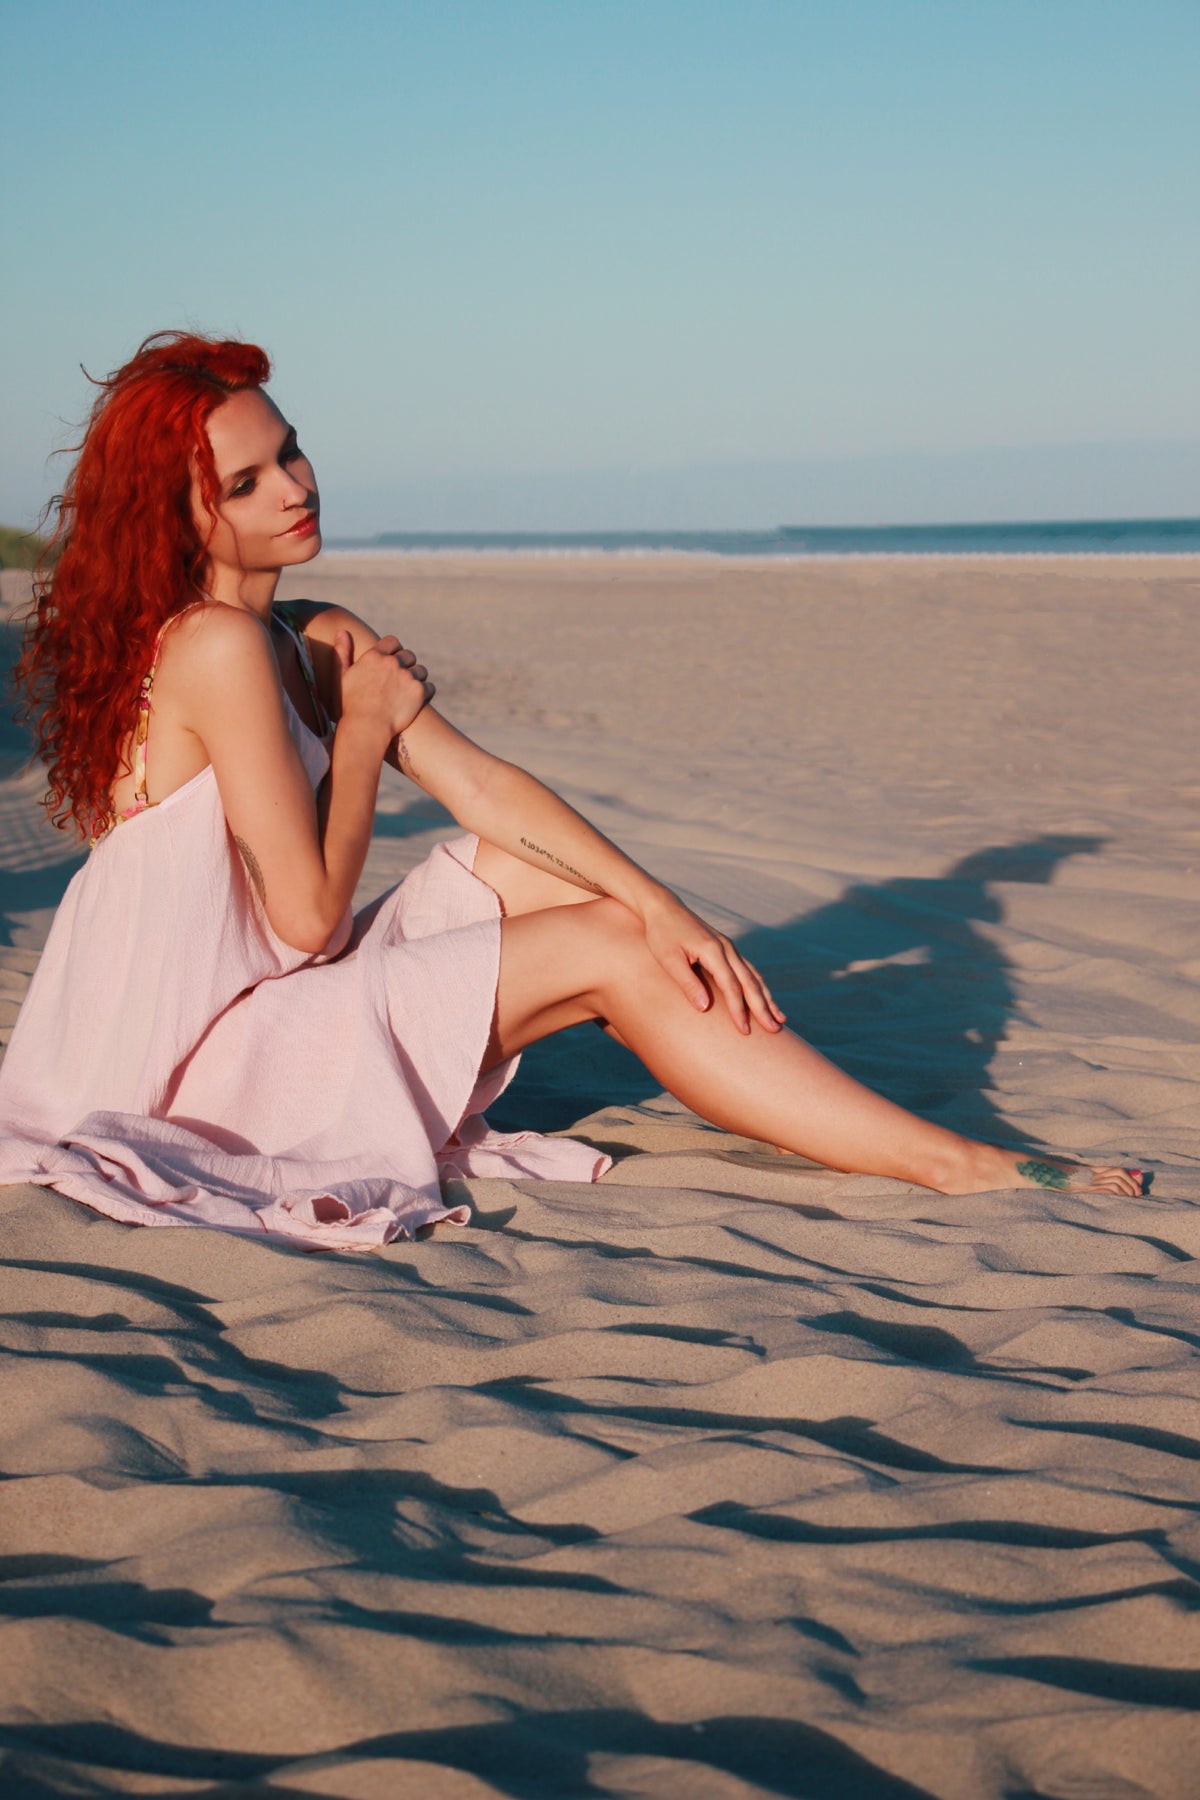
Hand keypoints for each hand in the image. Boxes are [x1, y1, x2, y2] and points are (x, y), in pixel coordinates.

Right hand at [333, 631, 434, 740]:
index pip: (393, 641)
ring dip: (417, 679)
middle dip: (406, 665)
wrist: (365, 728)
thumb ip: (342, 652)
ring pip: (421, 671)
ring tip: (408, 692)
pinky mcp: (419, 691)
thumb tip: (342, 631)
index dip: (394, 650)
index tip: (393, 661)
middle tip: (401, 680)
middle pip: (409, 655)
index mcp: (374, 656)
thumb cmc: (350, 705)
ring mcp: (407, 676)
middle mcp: (392, 662)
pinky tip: (417, 701)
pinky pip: (429, 687)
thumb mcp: (342, 677)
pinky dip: (425, 693)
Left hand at [642, 893, 785, 1034]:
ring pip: (754, 976)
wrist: (664, 908)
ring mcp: (729, 947)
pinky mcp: (727, 949)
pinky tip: (766, 999)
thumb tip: (704, 1008)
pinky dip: (760, 987)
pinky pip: (749, 970)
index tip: (745, 1031)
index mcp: (713, 951)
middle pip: (750, 983)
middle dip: (763, 1008)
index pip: (731, 986)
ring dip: (768, 999)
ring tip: (780, 1019)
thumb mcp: (669, 959)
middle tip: (774, 1030)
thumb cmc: (662, 935)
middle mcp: (727, 948)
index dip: (738, 1010)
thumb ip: (687, 983)